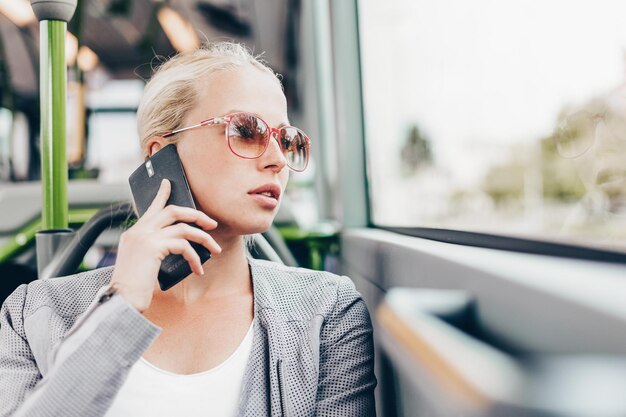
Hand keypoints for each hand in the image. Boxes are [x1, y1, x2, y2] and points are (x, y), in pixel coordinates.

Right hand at [110, 179, 220, 311]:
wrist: (121, 300)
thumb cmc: (133, 288)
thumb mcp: (142, 264)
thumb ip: (154, 250)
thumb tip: (178, 246)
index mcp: (134, 234)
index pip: (151, 208)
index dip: (162, 194)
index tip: (169, 184)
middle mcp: (138, 231)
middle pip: (173, 211)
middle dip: (196, 215)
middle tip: (211, 224)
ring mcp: (145, 237)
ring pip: (183, 227)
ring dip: (203, 238)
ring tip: (215, 249)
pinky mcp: (153, 247)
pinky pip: (183, 245)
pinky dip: (195, 257)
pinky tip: (198, 269)